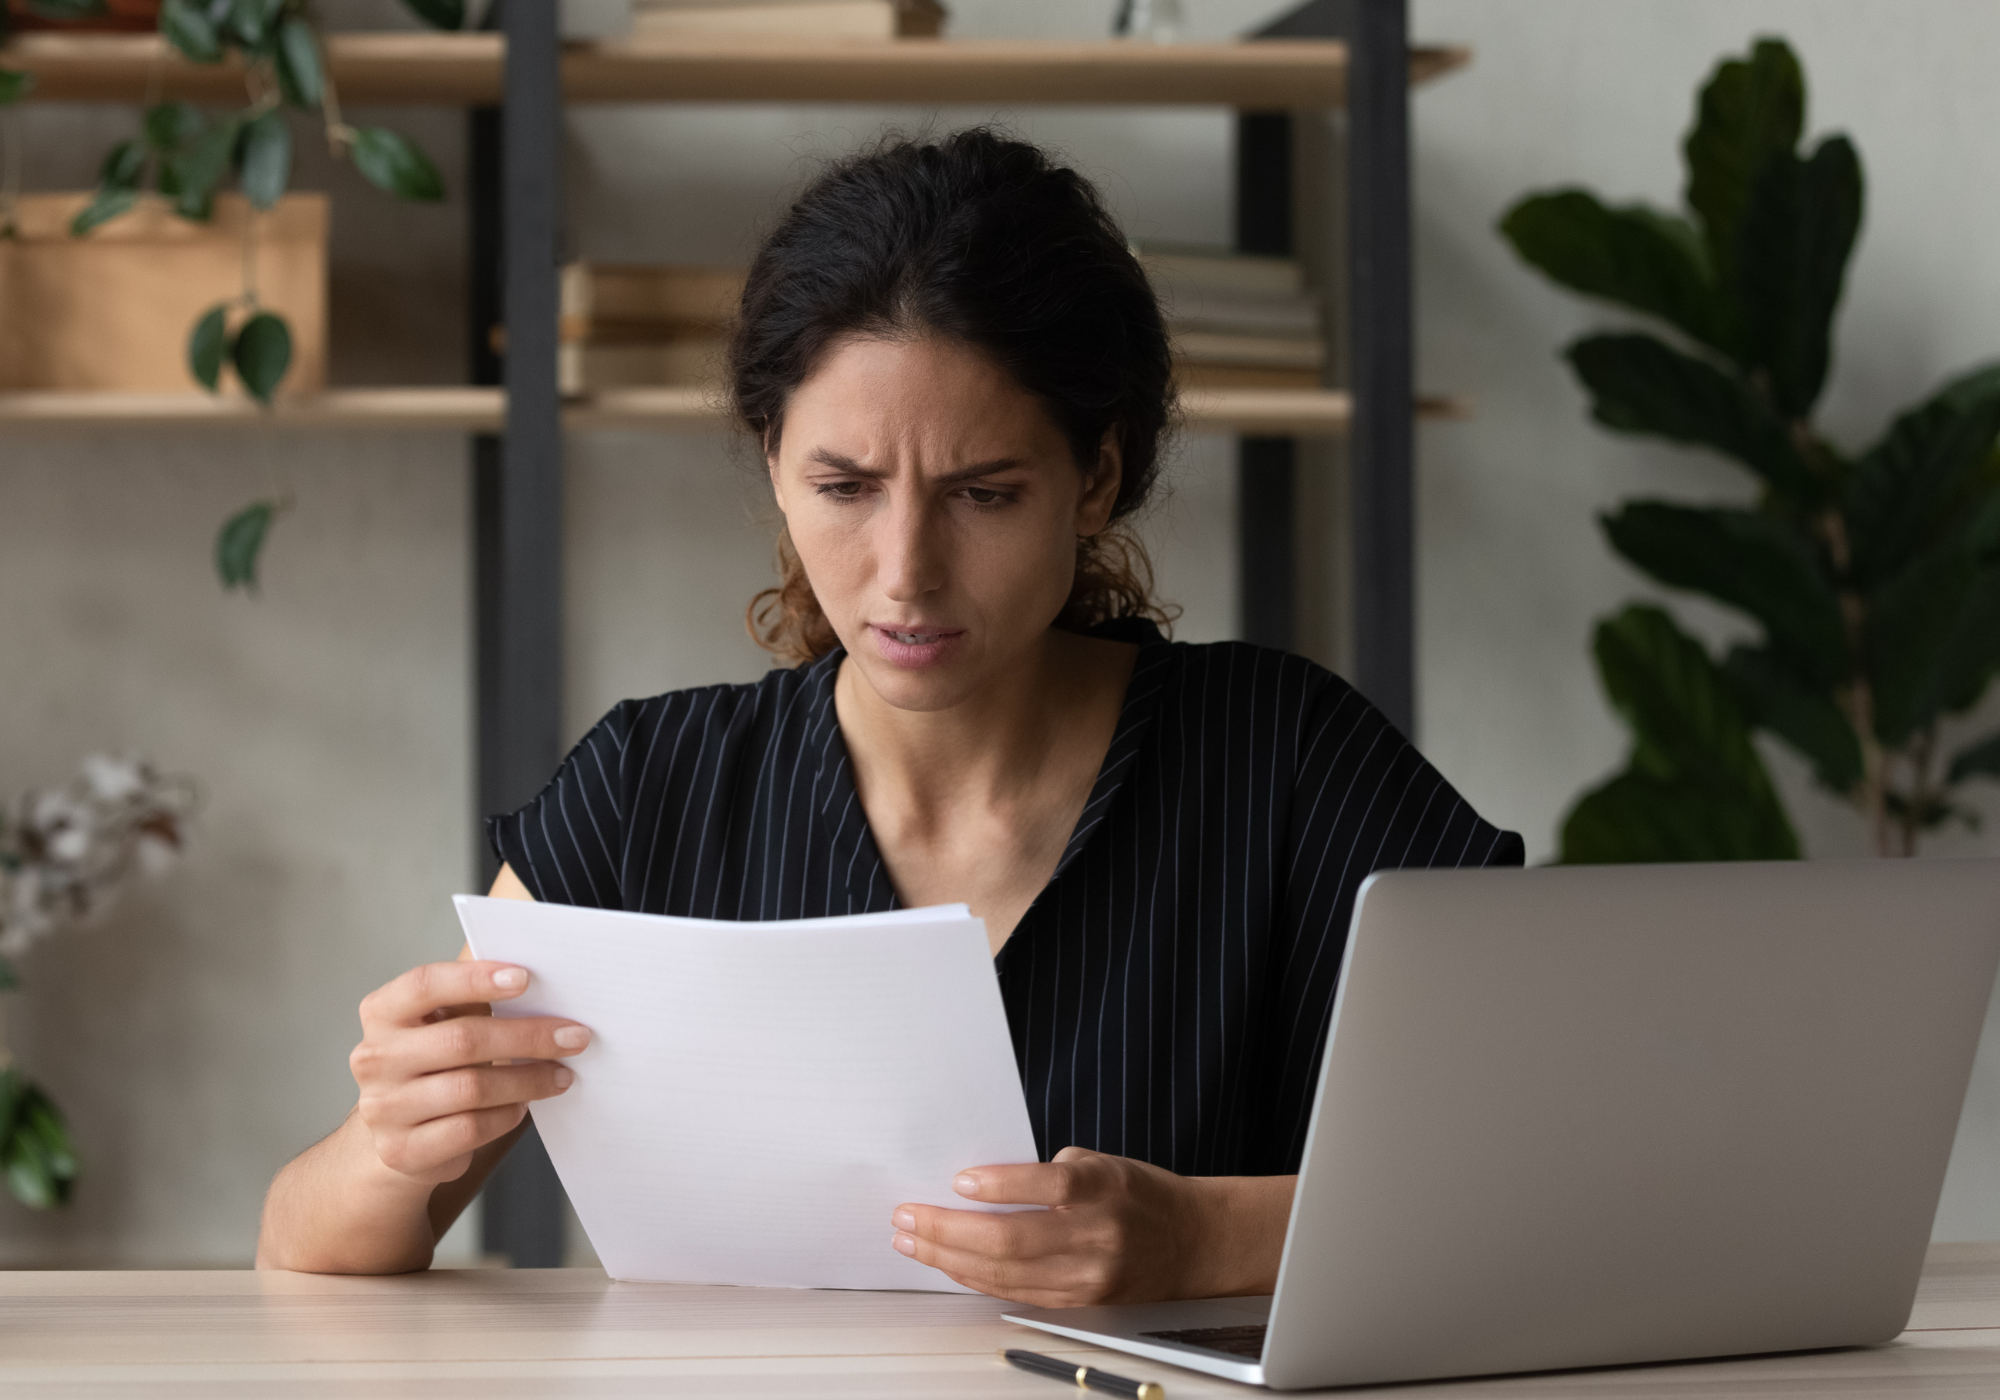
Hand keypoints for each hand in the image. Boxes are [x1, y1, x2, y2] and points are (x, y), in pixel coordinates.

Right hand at [349, 961, 590, 1186]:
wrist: (398, 1137)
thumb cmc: (435, 1065)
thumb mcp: (443, 1024)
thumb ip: (474, 999)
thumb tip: (540, 977)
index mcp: (383, 1012)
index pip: (425, 984)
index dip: (474, 978)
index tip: (526, 978)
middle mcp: (374, 1057)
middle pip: (461, 1039)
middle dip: (528, 1036)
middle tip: (574, 1036)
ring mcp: (383, 1107)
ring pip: (471, 1088)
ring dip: (528, 1080)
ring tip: (561, 1074)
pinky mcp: (403, 1149)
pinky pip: (469, 1129)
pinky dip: (505, 1115)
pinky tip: (523, 1106)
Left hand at [889, 1146, 1220, 1305]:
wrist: (1192, 1243)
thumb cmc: (1138, 1194)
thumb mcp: (1103, 1163)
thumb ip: (1051, 1172)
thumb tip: (983, 1183)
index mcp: (1104, 1189)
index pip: (1048, 1186)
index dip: (1000, 1185)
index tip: (958, 1180)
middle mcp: (1097, 1236)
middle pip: (1012, 1241)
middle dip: (948, 1229)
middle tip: (907, 1215)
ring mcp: (1089, 1277)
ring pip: (1006, 1274)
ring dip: (948, 1258)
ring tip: (911, 1241)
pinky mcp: (1080, 1302)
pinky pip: (1016, 1293)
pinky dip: (975, 1278)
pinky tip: (947, 1263)